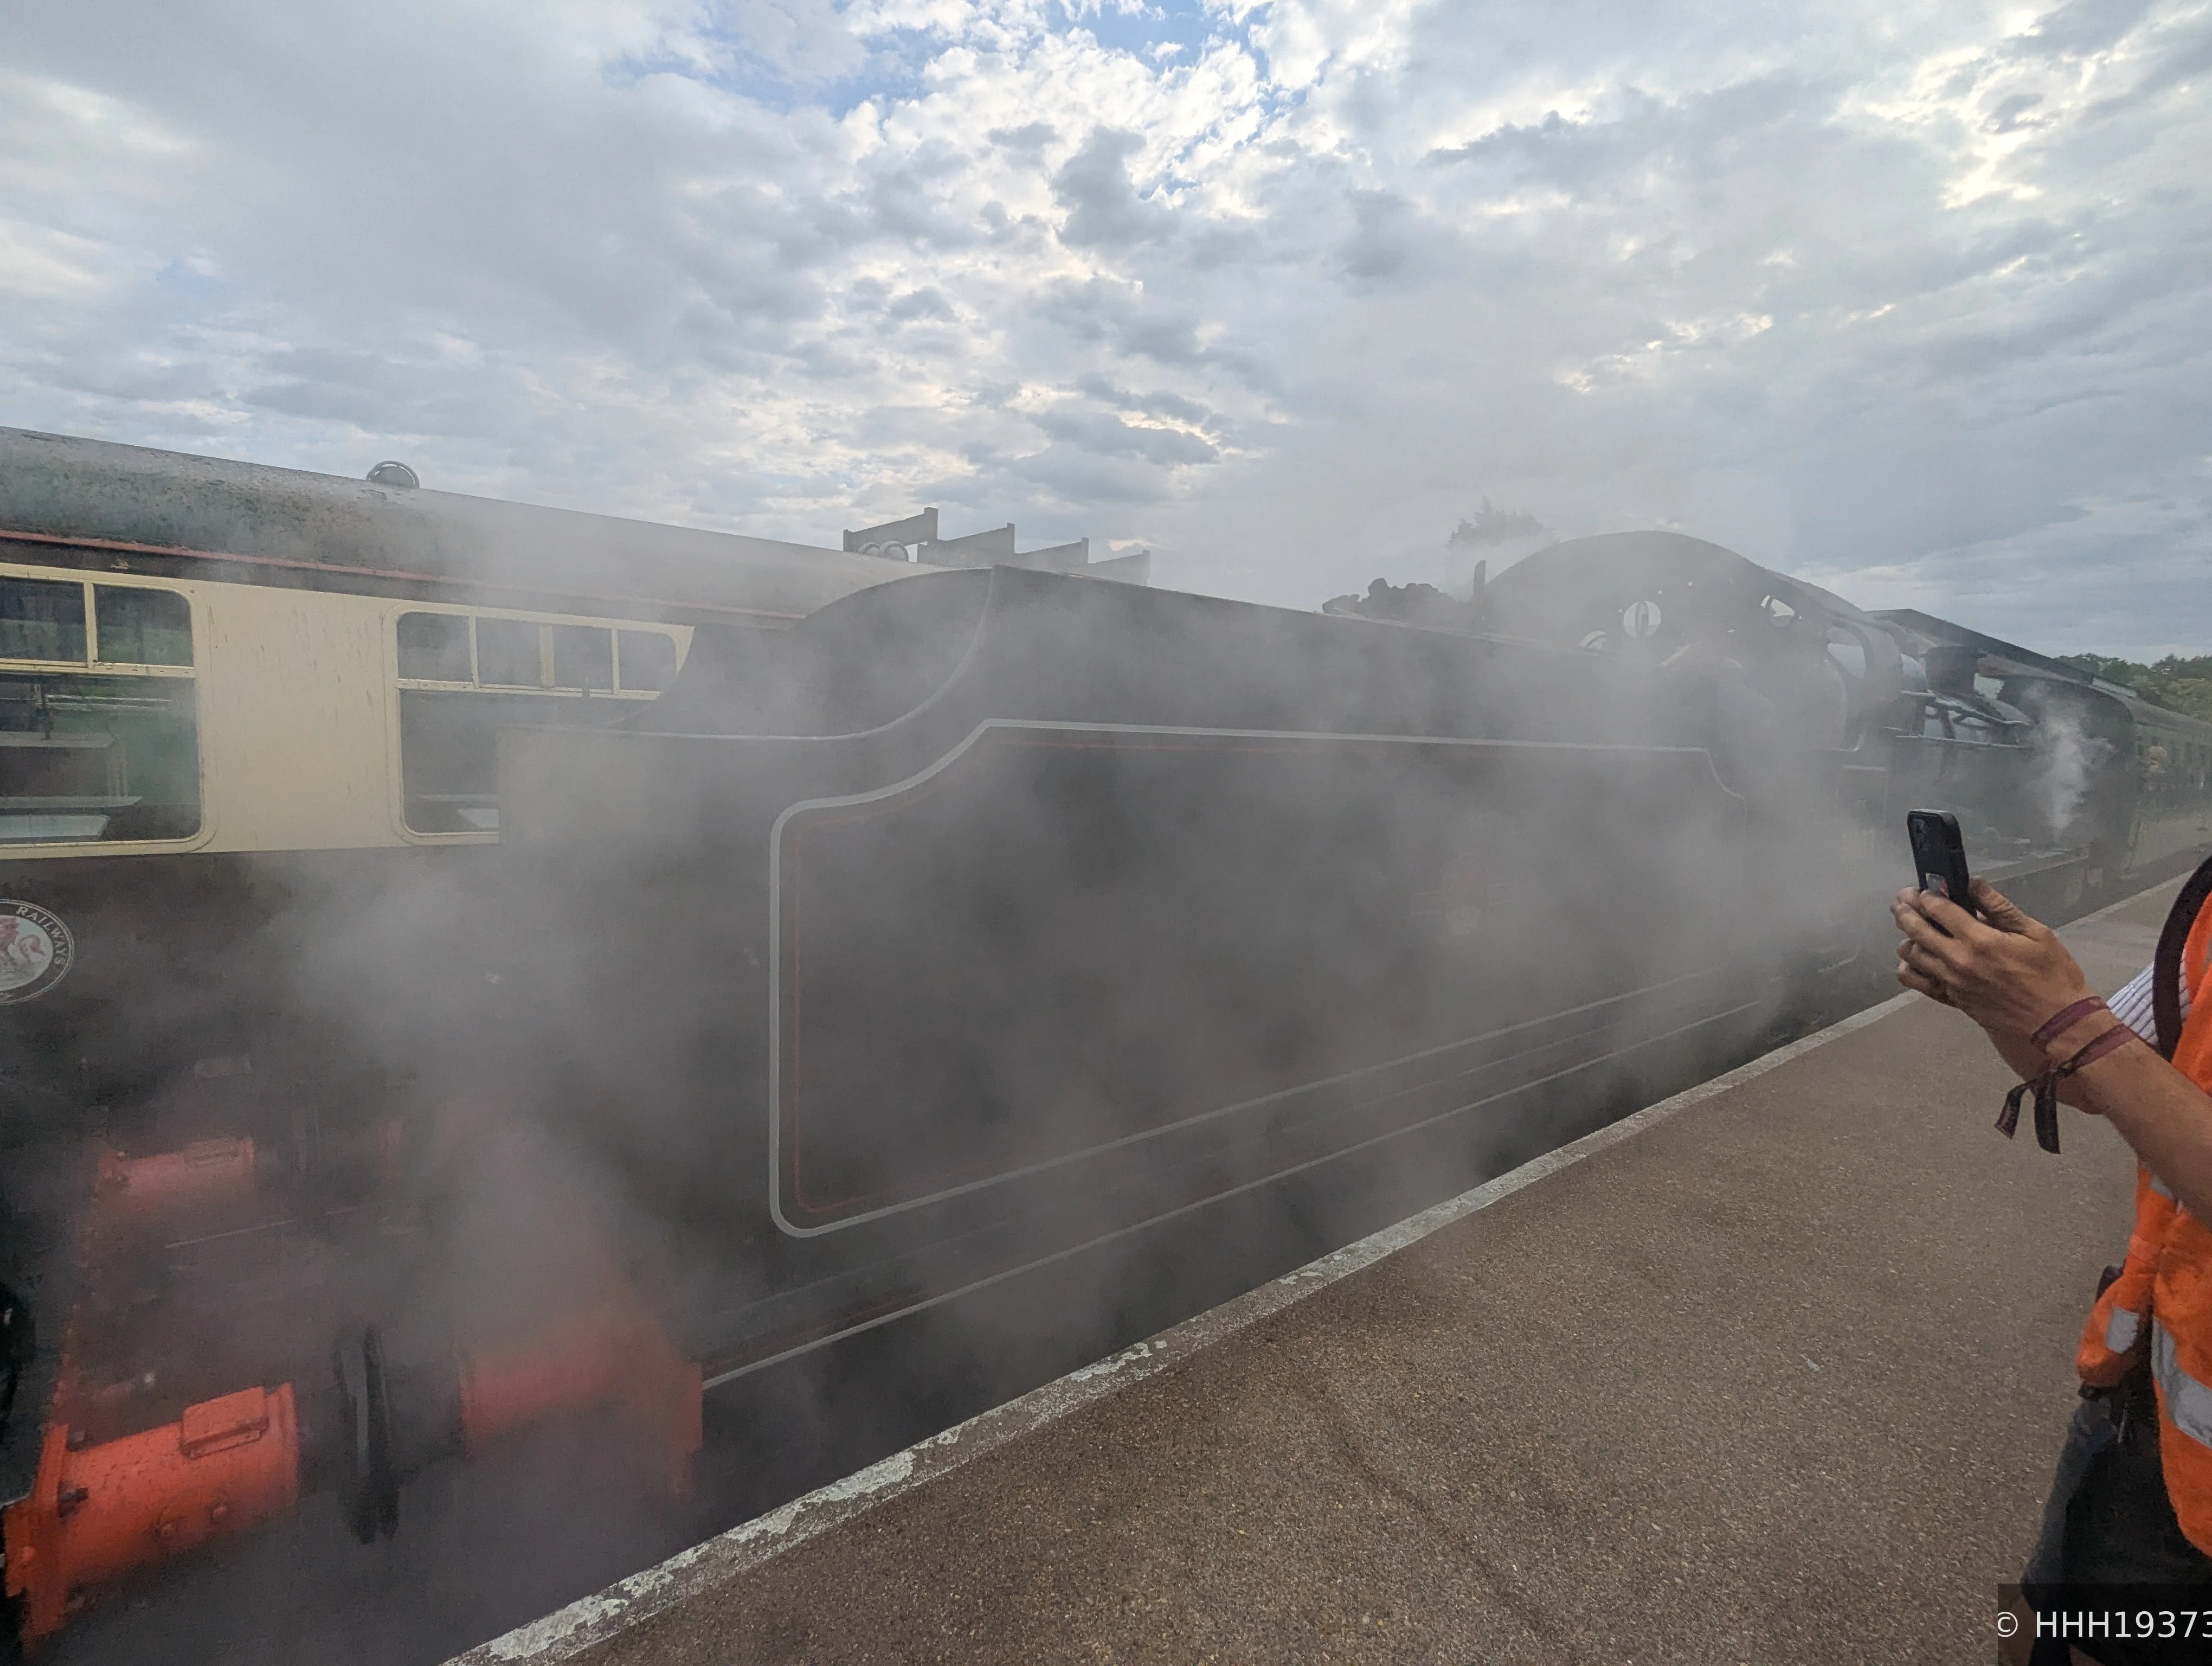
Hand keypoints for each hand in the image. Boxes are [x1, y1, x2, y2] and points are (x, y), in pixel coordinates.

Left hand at [1891, 879, 2095, 1041]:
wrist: (2055, 1023)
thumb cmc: (2052, 975)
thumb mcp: (2035, 933)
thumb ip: (2000, 907)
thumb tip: (1973, 884)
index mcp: (1980, 940)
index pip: (1939, 910)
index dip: (1927, 895)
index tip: (1924, 888)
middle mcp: (1958, 961)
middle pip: (1916, 929)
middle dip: (1905, 909)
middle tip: (1903, 898)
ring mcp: (1951, 982)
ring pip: (1911, 955)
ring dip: (1906, 936)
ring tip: (1910, 925)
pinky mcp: (1951, 999)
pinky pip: (1918, 982)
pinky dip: (1909, 968)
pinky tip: (1914, 959)